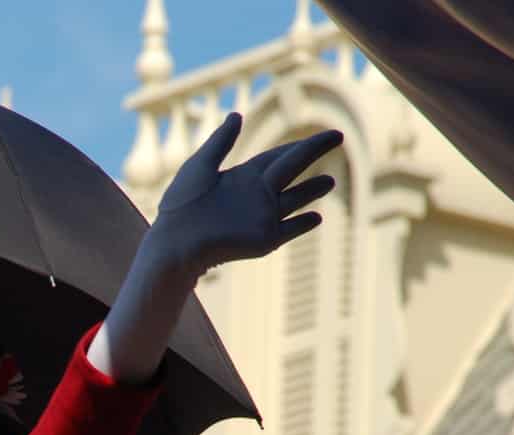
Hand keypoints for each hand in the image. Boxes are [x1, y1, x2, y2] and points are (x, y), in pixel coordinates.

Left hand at [151, 112, 342, 277]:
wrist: (175, 241)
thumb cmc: (180, 205)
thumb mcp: (200, 165)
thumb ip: (221, 141)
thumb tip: (237, 115)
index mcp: (243, 177)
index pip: (277, 157)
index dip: (298, 144)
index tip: (321, 133)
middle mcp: (256, 195)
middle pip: (292, 169)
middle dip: (314, 153)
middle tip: (338, 136)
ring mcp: (262, 217)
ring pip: (295, 199)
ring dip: (313, 190)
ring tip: (331, 181)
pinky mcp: (264, 239)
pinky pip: (289, 228)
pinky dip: (303, 223)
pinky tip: (317, 217)